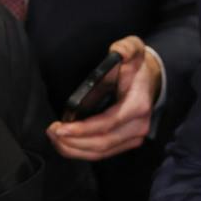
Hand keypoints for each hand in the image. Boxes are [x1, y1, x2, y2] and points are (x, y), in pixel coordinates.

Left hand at [48, 36, 160, 160]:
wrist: (149, 81)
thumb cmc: (135, 67)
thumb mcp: (133, 49)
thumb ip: (127, 47)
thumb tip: (118, 51)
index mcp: (138, 105)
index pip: (108, 124)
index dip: (83, 130)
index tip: (61, 128)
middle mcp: (138, 126)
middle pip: (102, 143)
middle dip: (73, 142)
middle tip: (51, 132)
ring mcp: (133, 138)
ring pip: (100, 153)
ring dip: (74, 149)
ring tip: (54, 138)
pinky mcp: (125, 143)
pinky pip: (102, 154)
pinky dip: (81, 151)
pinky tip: (65, 143)